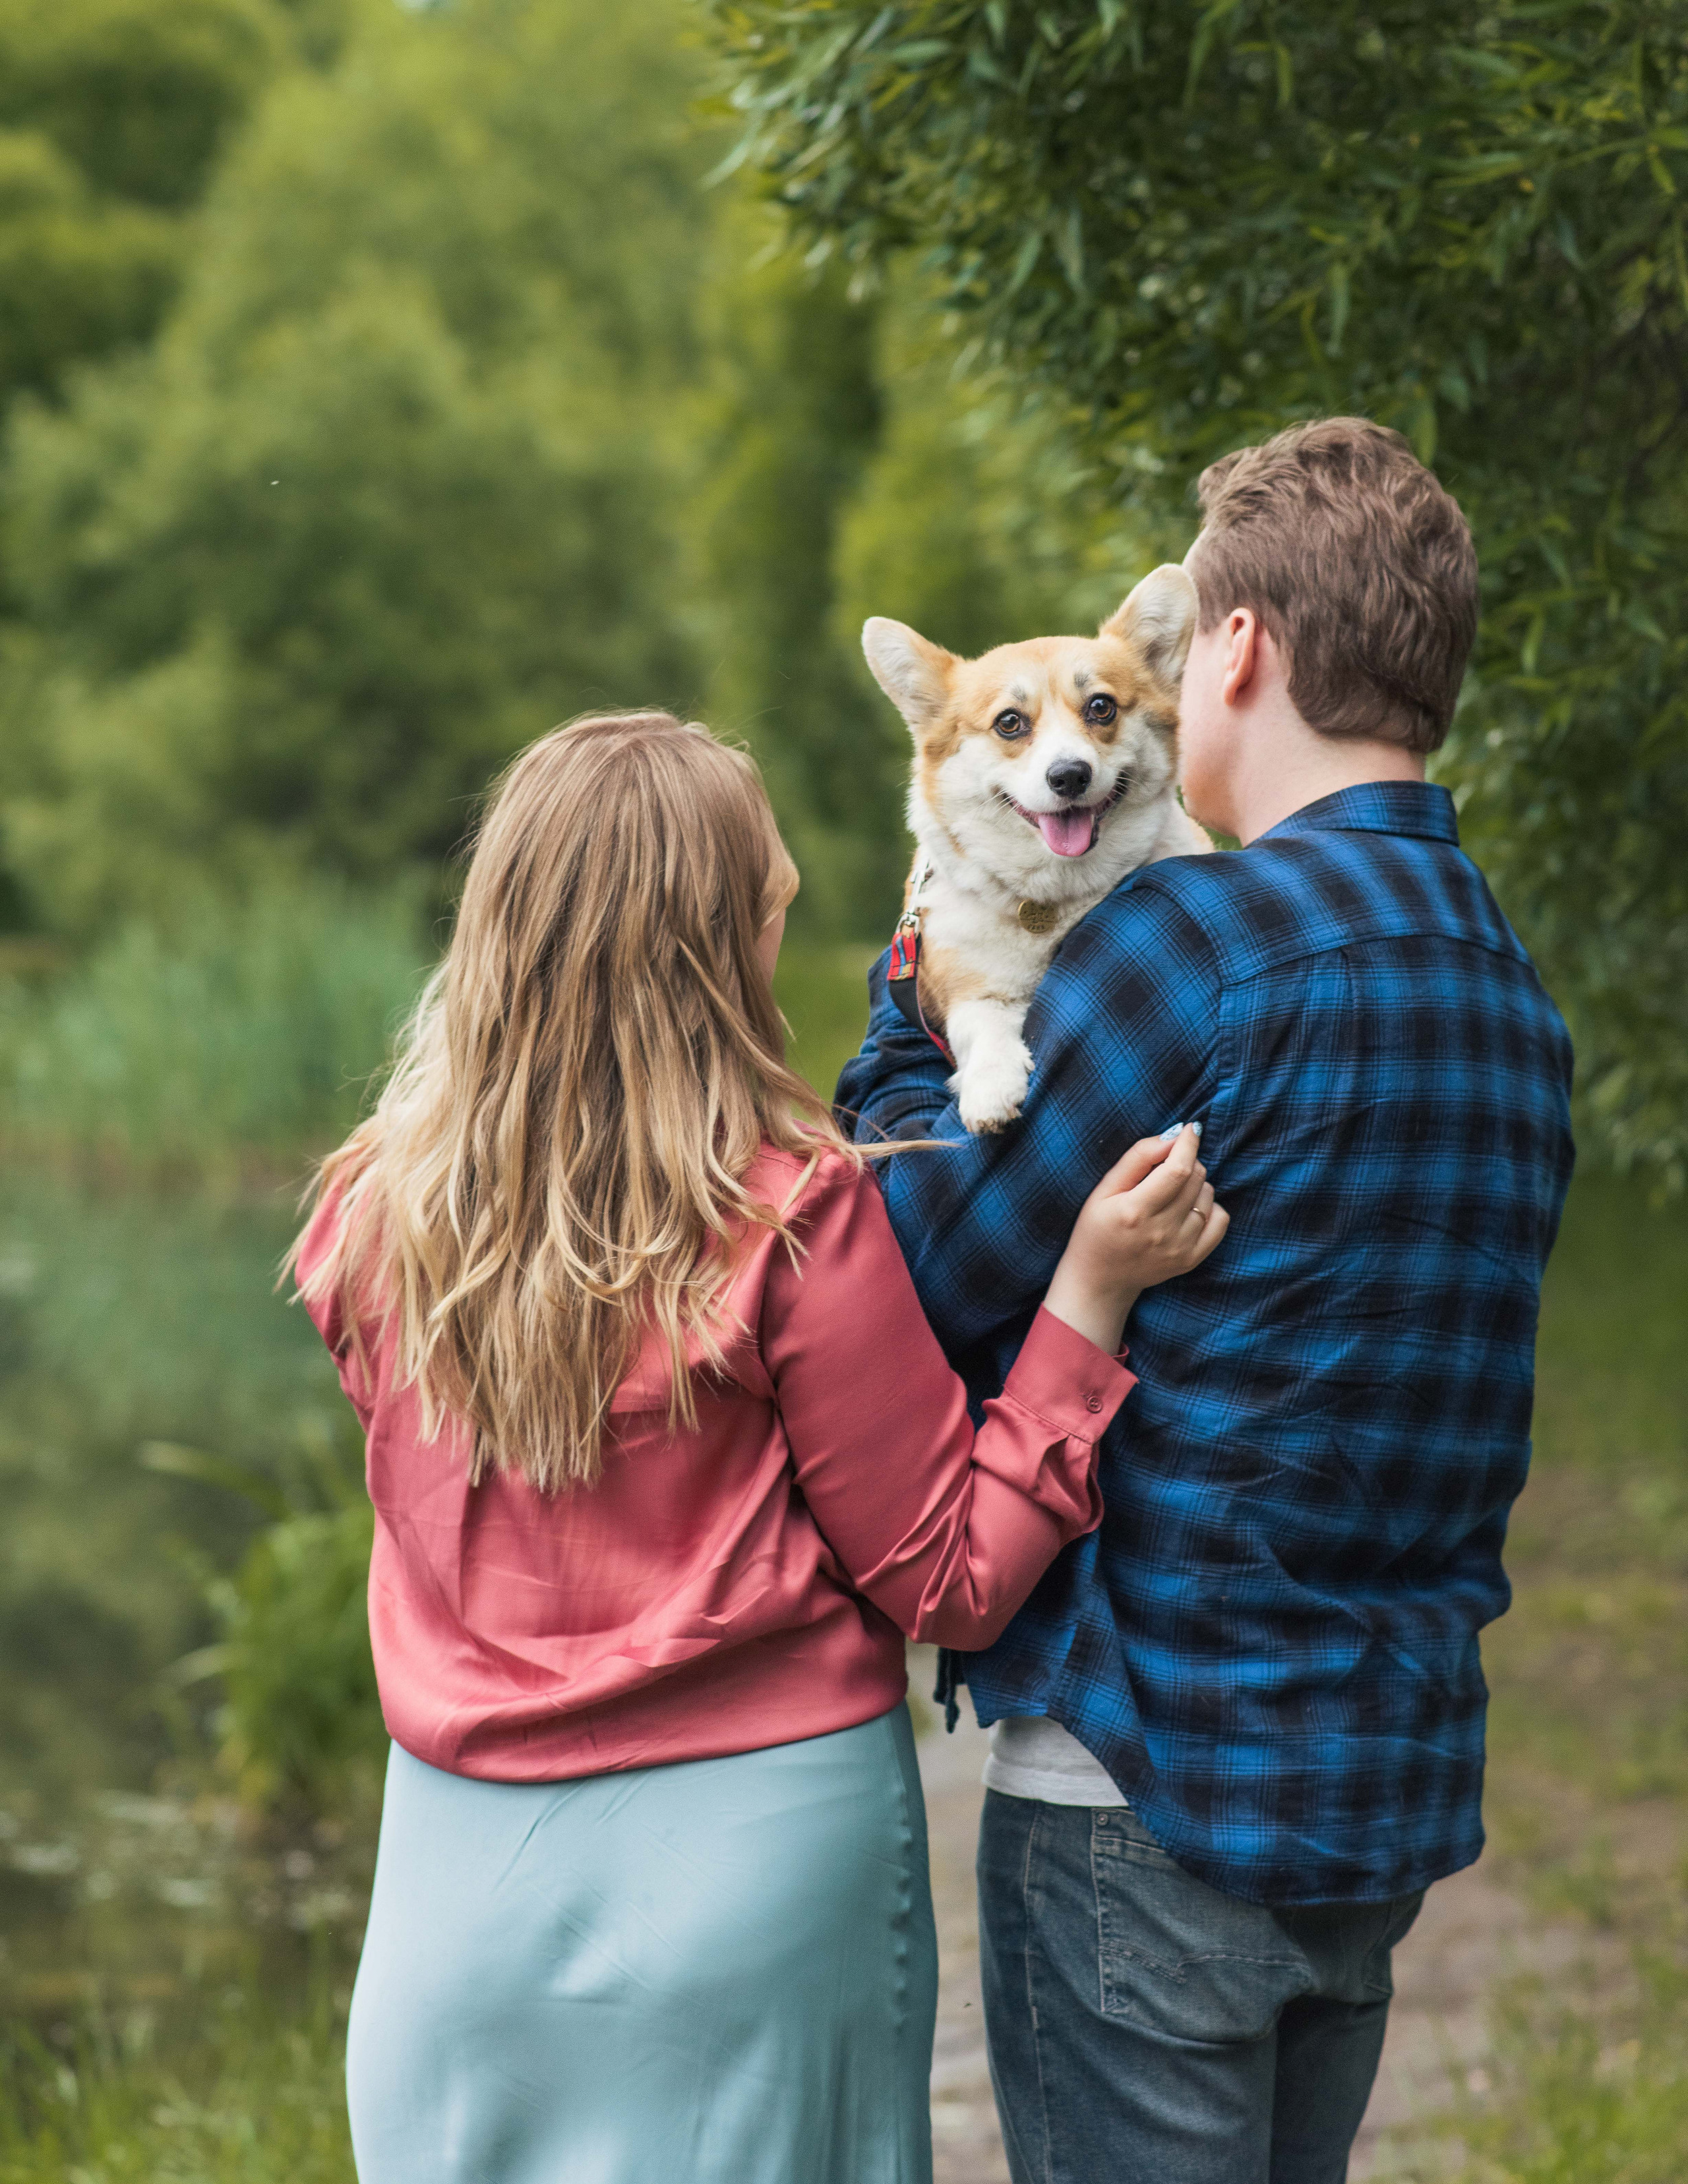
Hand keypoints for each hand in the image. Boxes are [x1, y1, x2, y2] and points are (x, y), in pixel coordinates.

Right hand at [1042, 1126, 1228, 1353]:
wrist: (1100, 1280)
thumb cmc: (1096, 1229)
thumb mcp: (1104, 1189)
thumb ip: (1137, 1159)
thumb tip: (1172, 1136)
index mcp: (1135, 1211)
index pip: (1178, 1169)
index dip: (1188, 1144)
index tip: (1191, 1129)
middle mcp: (1162, 1231)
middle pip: (1196, 1178)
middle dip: (1187, 1161)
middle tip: (1168, 1165)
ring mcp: (1180, 1248)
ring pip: (1208, 1195)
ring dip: (1196, 1184)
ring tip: (1172, 1192)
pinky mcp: (1192, 1259)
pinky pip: (1220, 1220)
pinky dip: (1210, 1206)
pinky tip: (1189, 1208)